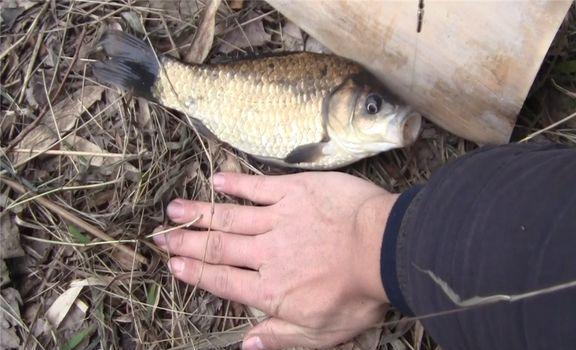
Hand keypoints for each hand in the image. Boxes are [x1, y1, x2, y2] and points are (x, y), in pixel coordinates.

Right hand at [153, 171, 397, 348]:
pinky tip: (217, 181)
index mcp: (269, 289)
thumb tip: (246, 344)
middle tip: (160, 237)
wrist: (384, 248)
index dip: (195, 273)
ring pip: (230, 217)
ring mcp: (278, 219)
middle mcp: (265, 253)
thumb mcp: (322, 333)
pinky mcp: (294, 192)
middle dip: (186, 243)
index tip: (173, 265)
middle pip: (217, 248)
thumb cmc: (359, 294)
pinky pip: (257, 187)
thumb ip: (282, 338)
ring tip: (174, 209)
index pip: (222, 281)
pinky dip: (236, 184)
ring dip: (200, 213)